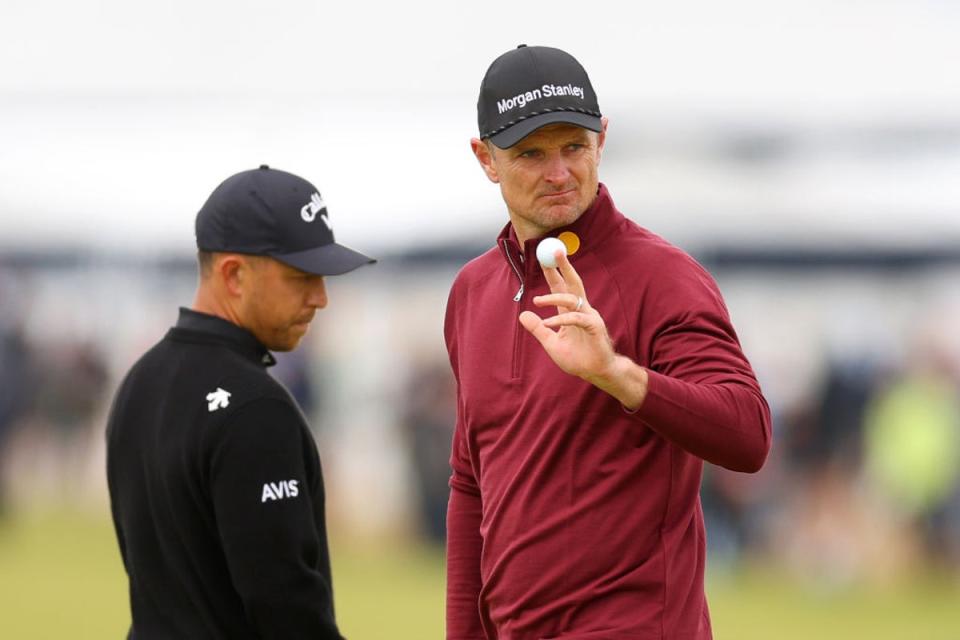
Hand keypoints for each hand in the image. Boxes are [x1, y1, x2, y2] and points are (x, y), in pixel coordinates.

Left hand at [519, 249, 649, 408]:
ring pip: (572, 299)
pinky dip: (560, 320)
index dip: (553, 272)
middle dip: (563, 266)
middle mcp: (582, 309)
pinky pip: (576, 319)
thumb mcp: (551, 343)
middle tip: (553, 251)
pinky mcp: (594, 327)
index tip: (543, 257)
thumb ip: (538, 329)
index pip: (561, 287)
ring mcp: (589, 317)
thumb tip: (522, 315)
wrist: (596, 372)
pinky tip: (547, 324)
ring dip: (554, 297)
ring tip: (537, 301)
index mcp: (572, 311)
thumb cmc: (578, 358)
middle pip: (572, 283)